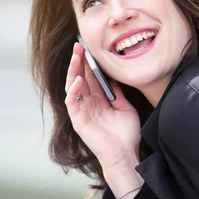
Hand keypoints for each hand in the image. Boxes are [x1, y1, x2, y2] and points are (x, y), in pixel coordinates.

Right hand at [64, 42, 141, 168]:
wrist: (125, 153)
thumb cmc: (126, 134)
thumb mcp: (125, 108)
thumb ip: (117, 94)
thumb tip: (113, 77)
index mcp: (98, 100)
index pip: (91, 77)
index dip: (89, 63)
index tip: (89, 48)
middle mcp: (88, 104)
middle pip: (80, 78)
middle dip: (78, 62)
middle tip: (78, 45)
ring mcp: (82, 112)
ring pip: (73, 87)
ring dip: (73, 71)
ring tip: (75, 57)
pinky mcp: (78, 120)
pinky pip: (72, 102)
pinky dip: (73, 90)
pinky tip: (78, 80)